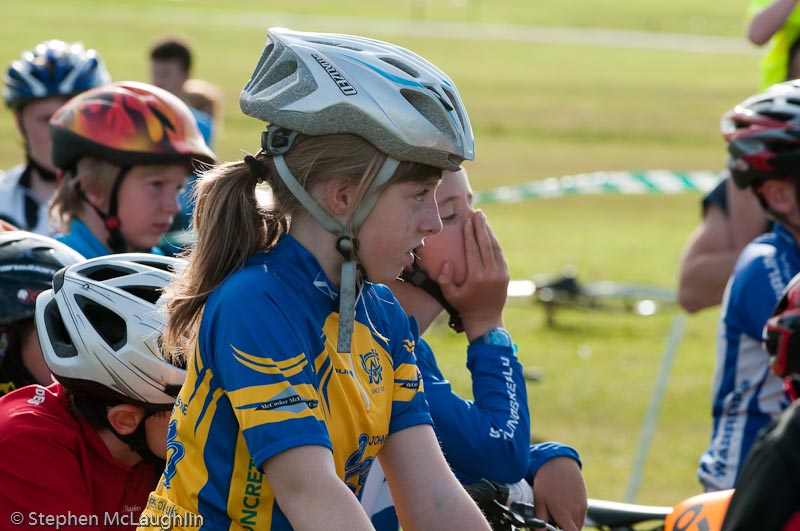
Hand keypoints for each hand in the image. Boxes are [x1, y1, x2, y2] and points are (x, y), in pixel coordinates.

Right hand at [436, 210, 508, 340]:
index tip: (467, 221)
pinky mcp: (506, 274)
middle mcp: (491, 273)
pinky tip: (489, 234)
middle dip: (481, 227)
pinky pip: (500, 254)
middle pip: (486, 244)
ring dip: (489, 232)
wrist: (486, 319)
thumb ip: (445, 279)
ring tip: (483, 220)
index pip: (473, 249)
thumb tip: (448, 262)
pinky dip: (494, 242)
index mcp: (477, 277)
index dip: (470, 233)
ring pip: (495, 248)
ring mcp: (501, 273)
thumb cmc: (464, 306)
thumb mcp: (450, 295)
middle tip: (478, 213)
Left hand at [533, 457, 586, 530]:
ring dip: (570, 523)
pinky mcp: (585, 500)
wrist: (558, 461)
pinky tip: (564, 504)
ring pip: (578, 523)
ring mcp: (583, 506)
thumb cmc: (547, 480)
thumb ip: (541, 520)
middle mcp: (577, 511)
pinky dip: (574, 515)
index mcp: (565, 514)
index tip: (557, 529)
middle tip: (554, 520)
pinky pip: (581, 514)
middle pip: (574, 530)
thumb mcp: (539, 501)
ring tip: (557, 511)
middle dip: (565, 528)